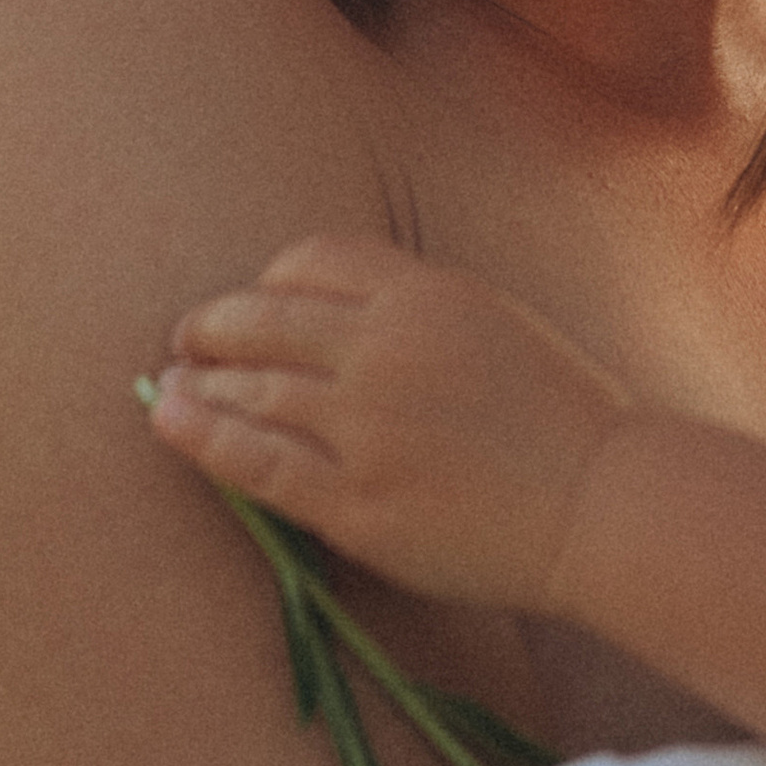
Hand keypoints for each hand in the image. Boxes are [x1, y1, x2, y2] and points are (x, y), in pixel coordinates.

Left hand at [147, 234, 633, 611]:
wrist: (601, 502)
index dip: (266, 283)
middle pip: (264, 320)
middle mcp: (384, 350)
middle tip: (183, 340)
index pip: (311, 262)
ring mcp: (365, 429)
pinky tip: (170, 425)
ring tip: (164, 386)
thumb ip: (416, 312)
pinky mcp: (356, 503)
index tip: (252, 305)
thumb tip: (336, 320)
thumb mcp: (492, 322)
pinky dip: (204, 440)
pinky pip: (259, 465)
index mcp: (424, 295)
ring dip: (197, 384)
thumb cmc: (562, 417)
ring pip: (252, 391)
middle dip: (212, 327)